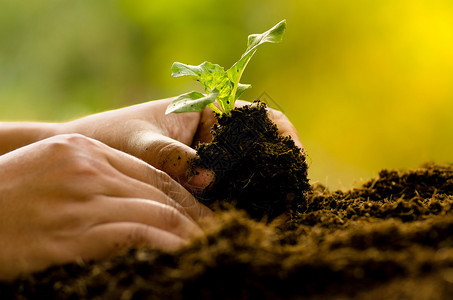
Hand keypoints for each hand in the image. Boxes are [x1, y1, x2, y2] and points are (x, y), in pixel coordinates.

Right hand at [0, 134, 211, 280]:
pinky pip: (137, 236)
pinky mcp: (75, 234)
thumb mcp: (48, 170)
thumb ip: (91, 176)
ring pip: (156, 212)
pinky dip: (166, 245)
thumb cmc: (2, 197)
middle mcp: (88, 169)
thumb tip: (131, 198)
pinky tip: (182, 255)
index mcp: (84, 150)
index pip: (150, 171)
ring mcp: (83, 199)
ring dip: (188, 232)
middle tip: (215, 229)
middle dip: (193, 213)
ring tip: (207, 245)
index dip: (183, 192)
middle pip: (159, 191)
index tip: (200, 209)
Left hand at [59, 99, 303, 191]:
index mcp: (208, 109)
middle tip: (286, 200)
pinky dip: (241, 202)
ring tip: (272, 214)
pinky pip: (231, 190)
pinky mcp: (202, 181)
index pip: (262, 117)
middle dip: (277, 171)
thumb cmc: (112, 138)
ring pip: (250, 173)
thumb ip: (172, 158)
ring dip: (263, 190)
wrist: (89, 154)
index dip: (284, 136)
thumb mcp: (141, 145)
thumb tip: (208, 180)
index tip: (292, 161)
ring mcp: (211, 159)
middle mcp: (215, 134)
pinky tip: (243, 217)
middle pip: (262, 148)